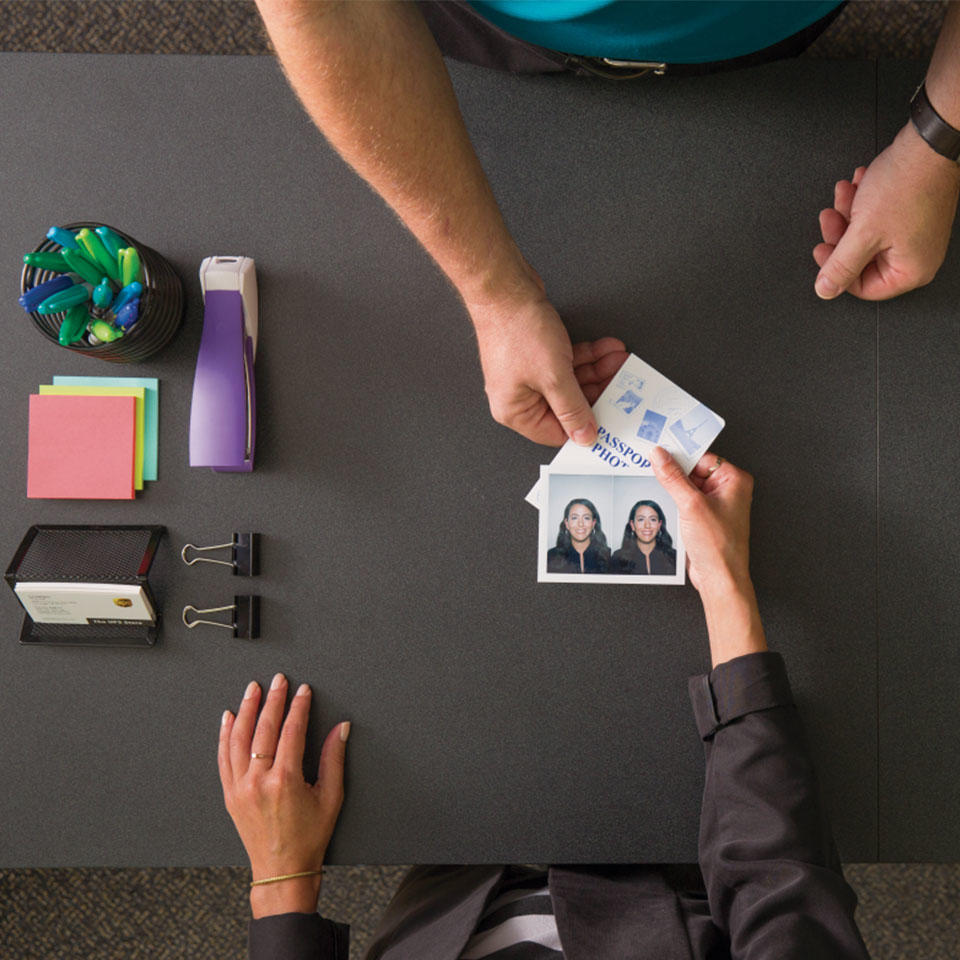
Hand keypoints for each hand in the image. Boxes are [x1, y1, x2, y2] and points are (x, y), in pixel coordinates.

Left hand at [218, 674, 349, 917]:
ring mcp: (240, 788)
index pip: (291, 730)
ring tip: (252, 690)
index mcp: (285, 780)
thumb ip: (334, 759)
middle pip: (264, 729)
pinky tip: (227, 718)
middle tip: (278, 680)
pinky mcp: (230, 794)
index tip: (303, 690)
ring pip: (239, 739)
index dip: (298, 706)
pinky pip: (223, 758)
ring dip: (246, 710)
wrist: (281, 870)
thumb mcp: (330, 797)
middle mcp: (258, 781)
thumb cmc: (308, 838)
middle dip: (272, 700)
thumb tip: (341, 729)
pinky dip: (224, 735)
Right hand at [468, 281, 627, 446]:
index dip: (585, 426)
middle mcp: (519, 397)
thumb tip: (584, 435)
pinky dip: (586, 357)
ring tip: (617, 361)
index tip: (611, 417)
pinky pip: (566, 363)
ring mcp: (528, 375)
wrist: (505, 289)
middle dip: (598, 391)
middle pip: (567, 406)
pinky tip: (605, 349)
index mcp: (515, 411)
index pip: (557, 432)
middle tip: (621, 384)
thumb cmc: (517, 329)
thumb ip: (573, 409)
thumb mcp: (554, 377)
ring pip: (571, 381)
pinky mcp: (536, 356)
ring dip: (597, 370)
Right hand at [650, 448, 764, 665]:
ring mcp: (715, 505)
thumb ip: (672, 477)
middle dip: (673, 473)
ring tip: (661, 492)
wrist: (719, 578)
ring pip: (686, 487)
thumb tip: (659, 456)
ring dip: (672, 489)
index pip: (702, 456)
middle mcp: (727, 490)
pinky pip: (685, 501)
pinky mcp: (704, 518)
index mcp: (734, 480)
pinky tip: (665, 505)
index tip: (659, 451)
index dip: (680, 454)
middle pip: (693, 470)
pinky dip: (673, 502)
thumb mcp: (690, 504)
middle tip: (652, 467)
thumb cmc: (719, 546)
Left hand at [813, 121, 959, 300]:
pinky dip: (863, 203)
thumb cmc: (908, 183)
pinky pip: (877, 217)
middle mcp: (916, 256)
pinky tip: (858, 186)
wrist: (927, 142)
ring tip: (844, 194)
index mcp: (911, 270)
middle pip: (861, 259)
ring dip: (849, 213)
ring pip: (865, 235)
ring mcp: (914, 235)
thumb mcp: (862, 234)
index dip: (836, 269)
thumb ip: (841, 266)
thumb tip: (825, 289)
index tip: (821, 250)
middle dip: (841, 233)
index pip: (862, 287)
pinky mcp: (910, 215)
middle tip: (829, 217)